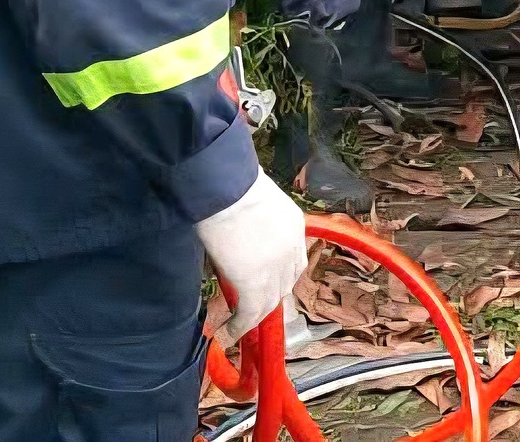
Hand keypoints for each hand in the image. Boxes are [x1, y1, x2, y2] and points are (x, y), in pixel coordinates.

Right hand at [197, 171, 308, 345]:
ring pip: (269, 302)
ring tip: (238, 324)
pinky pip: (250, 313)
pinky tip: (227, 333)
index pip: (293, 259)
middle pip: (285, 282)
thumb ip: (251, 225)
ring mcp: (276, 268)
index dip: (280, 274)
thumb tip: (235, 238)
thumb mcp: (251, 204)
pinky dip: (240, 326)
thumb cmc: (230, 185)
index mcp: (293, 225)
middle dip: (270, 295)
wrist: (225, 187)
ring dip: (254, 314)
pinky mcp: (256, 284)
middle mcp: (292, 248)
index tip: (266, 280)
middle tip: (251, 303)